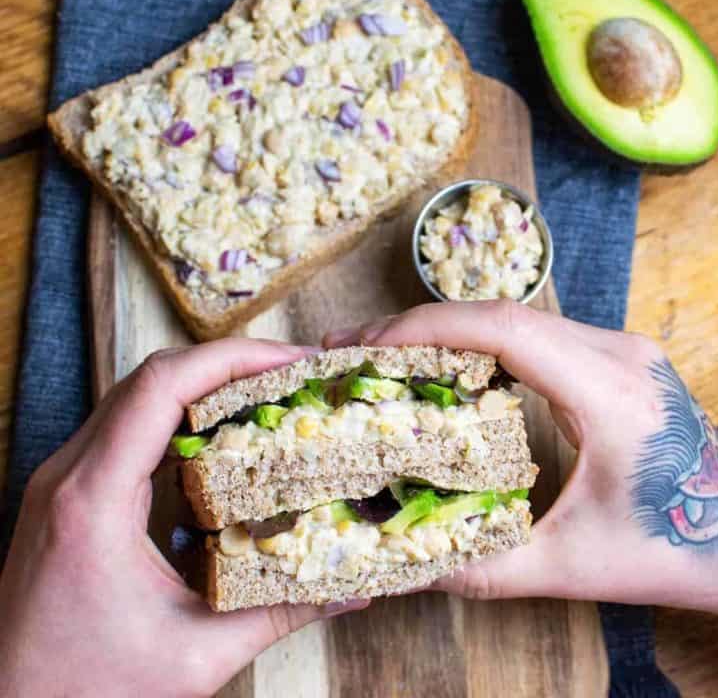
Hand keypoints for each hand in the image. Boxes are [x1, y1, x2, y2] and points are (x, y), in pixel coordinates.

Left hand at [0, 339, 366, 697]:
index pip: (162, 386)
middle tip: (292, 370)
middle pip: (152, 376)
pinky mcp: (68, 490)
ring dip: (204, 380)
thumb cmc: (82, 692)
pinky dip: (180, 410)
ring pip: (138, 393)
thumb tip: (349, 591)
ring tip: (266, 388)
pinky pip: (127, 422)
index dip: (232, 359)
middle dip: (229, 361)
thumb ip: (278, 615)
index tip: (291, 361)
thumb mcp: (194, 655)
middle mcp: (70, 473)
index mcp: (94, 499)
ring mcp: (63, 477)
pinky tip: (220, 429)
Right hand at [325, 301, 717, 630]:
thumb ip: (481, 569)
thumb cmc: (671, 551)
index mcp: (610, 390)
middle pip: (503, 314)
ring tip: (389, 354)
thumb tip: (402, 567)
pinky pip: (535, 336)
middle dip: (423, 326)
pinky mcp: (615, 358)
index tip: (370, 342)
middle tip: (359, 347)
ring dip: (450, 331)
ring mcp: (620, 349)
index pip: (506, 330)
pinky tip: (446, 366)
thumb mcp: (570, 569)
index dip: (429, 327)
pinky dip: (481, 344)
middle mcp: (618, 352)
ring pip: (517, 319)